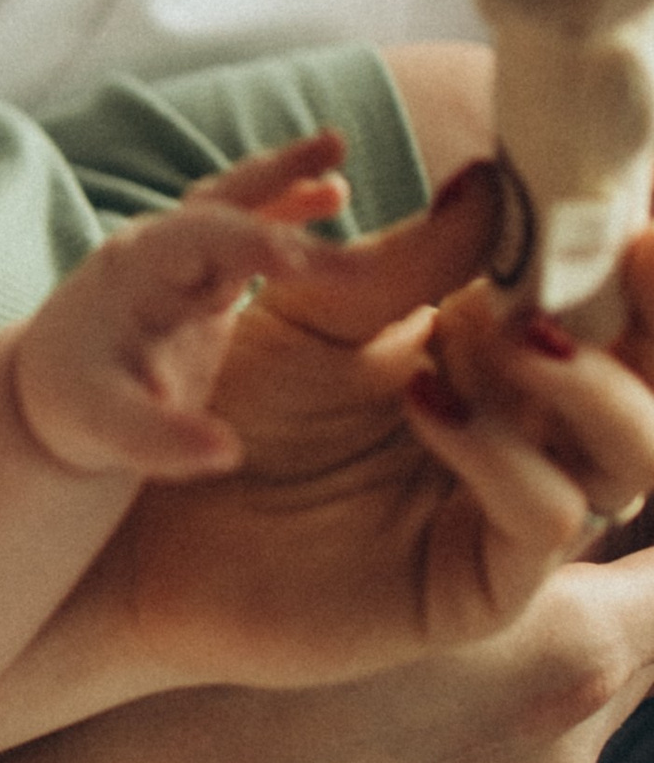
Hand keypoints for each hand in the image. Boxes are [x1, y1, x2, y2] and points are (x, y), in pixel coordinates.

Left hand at [14, 138, 347, 478]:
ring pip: (232, 200)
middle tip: (348, 206)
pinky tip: (333, 191)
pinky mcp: (200, 271)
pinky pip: (244, 226)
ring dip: (281, 175)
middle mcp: (154, 249)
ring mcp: (178, 255)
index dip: (244, 244)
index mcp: (131, 273)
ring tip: (337, 147)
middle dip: (280, 201)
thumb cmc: (74, 408)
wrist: (45, 392)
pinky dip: (283, 202)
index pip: (194, 244)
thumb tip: (228, 453)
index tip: (298, 257)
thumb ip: (161, 441)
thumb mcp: (107, 430)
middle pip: (221, 209)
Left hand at [98, 173, 653, 680]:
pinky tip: (426, 402)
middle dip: (653, 322)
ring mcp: (516, 513)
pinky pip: (544, 517)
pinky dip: (502, 451)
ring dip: (589, 383)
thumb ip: (416, 259)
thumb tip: (497, 176)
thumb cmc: (242, 404)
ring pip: (635, 457)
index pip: (623, 317)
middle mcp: (538, 437)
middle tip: (625, 255)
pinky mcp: (479, 587)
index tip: (635, 213)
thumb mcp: (323, 309)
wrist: (159, 510)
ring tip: (503, 330)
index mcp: (514, 360)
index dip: (643, 271)